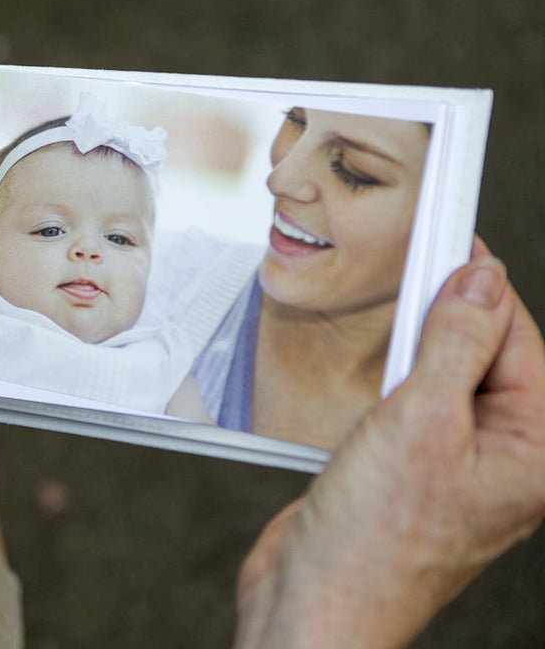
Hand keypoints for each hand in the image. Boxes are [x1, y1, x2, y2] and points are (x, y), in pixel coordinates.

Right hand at [235, 248, 544, 647]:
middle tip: (407, 275)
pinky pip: (413, 402)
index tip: (447, 237)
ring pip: (444, 374)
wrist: (315, 600)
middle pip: (485, 351)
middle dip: (443, 314)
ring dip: (413, 348)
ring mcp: (457, 462)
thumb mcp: (421, 422)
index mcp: (535, 449)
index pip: (518, 338)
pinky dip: (391, 379)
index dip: (479, 285)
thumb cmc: (375, 542)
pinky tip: (370, 375)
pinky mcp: (411, 467)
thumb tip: (479, 283)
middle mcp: (504, 455)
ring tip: (387, 333)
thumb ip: (454, 344)